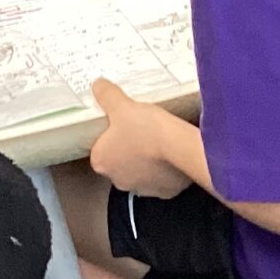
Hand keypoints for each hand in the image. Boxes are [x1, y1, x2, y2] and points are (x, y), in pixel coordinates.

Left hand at [88, 78, 191, 197]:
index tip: (121, 126)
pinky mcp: (165, 192)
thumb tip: (98, 86)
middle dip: (128, 150)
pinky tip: (171, 155)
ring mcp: (142, 188)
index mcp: (101, 161)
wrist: (181, 147)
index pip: (99, 149)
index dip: (109, 136)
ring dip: (147, 161)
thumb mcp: (122, 105)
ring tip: (158, 143)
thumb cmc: (147, 129)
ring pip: (140, 172)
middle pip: (119, 162)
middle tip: (141, 132)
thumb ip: (106, 95)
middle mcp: (118, 180)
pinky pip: (161, 179)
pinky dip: (164, 169)